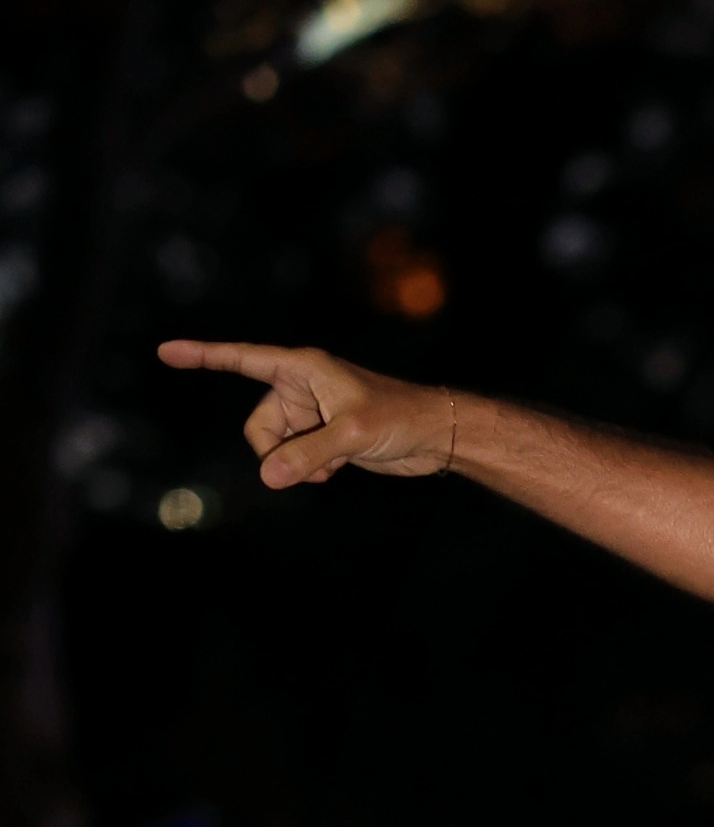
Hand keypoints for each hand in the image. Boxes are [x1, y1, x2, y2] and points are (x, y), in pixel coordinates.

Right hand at [157, 341, 456, 486]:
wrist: (434, 436)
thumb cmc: (401, 418)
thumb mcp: (353, 434)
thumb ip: (308, 455)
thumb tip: (268, 476)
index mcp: (304, 369)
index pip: (243, 359)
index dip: (204, 355)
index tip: (166, 350)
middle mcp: (301, 387)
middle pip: (257, 425)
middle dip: (275, 450)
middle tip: (314, 460)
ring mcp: (310, 414)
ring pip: (272, 446)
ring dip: (294, 464)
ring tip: (332, 463)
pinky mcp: (320, 436)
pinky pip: (290, 459)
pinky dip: (306, 470)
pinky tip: (337, 468)